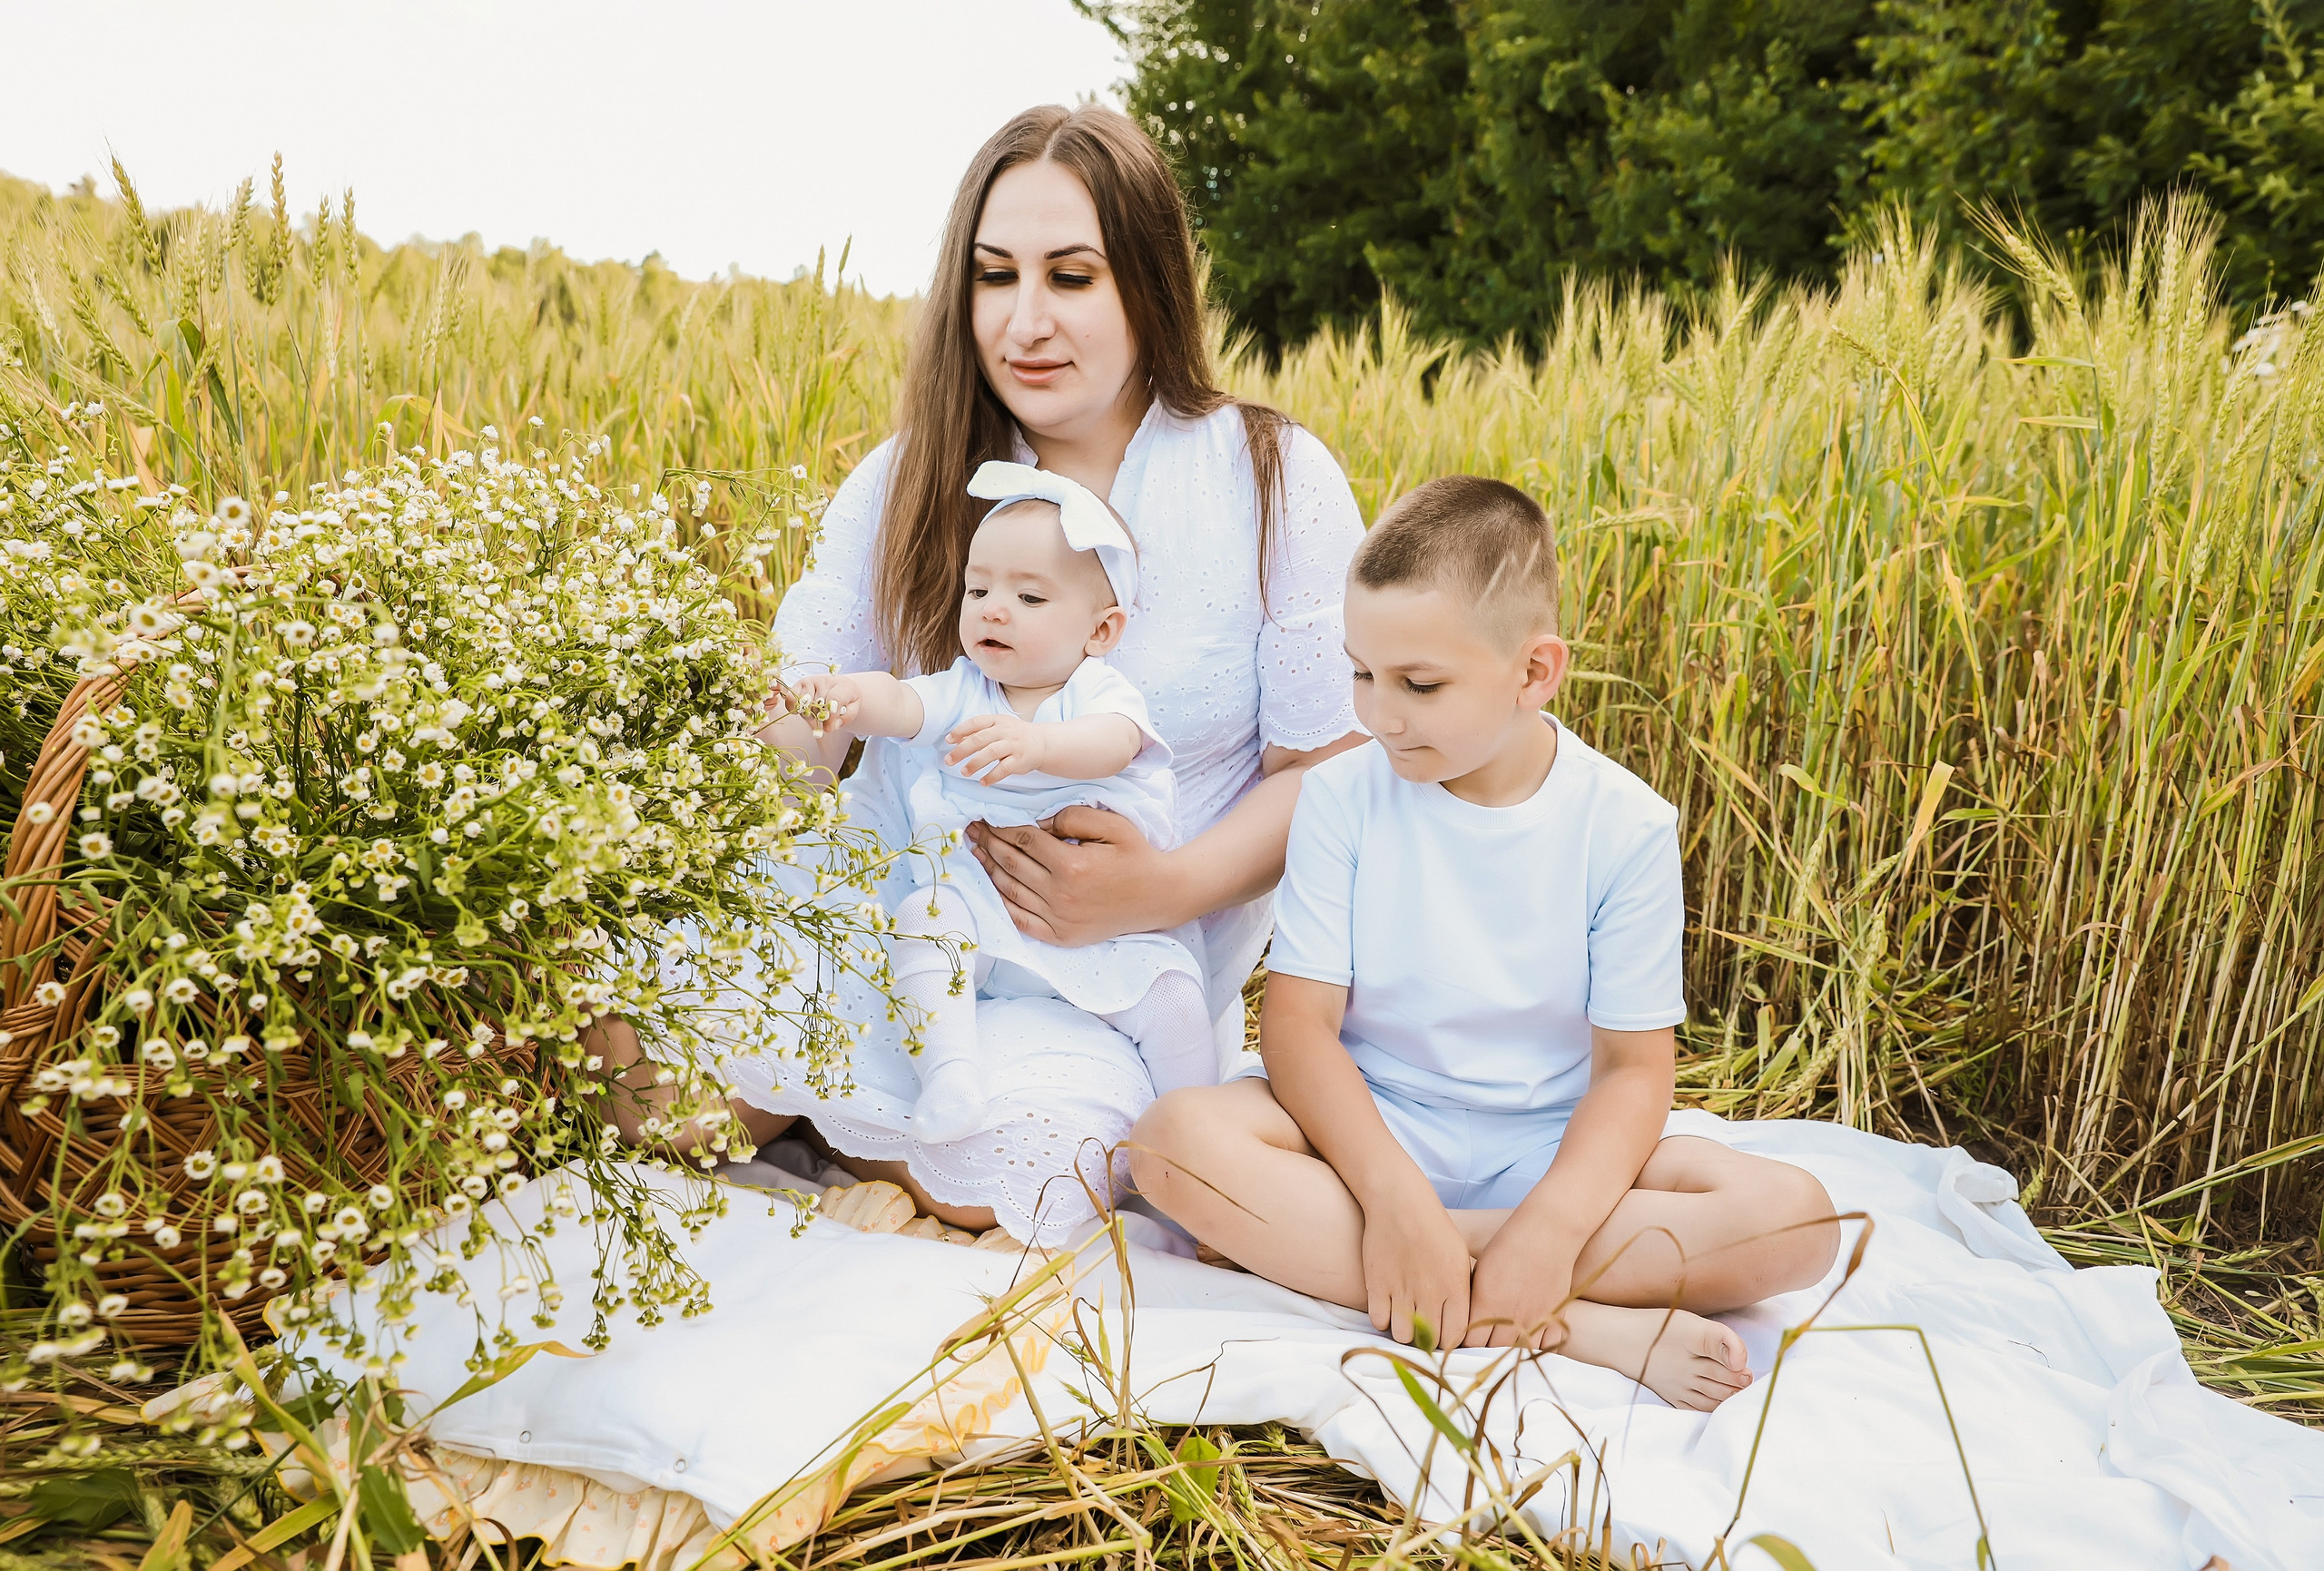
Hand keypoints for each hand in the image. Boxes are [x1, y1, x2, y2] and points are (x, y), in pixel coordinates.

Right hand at [791, 672, 860, 734]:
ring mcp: (811, 680)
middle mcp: (825, 680)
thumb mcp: (852, 710)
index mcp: (843, 685)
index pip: (834, 699)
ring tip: (817, 711)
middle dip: (820, 717)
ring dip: (809, 714)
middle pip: (818, 705)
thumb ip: (844, 718)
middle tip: (825, 717)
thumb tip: (829, 727)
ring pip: (805, 705)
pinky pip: (791, 699)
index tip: (829, 728)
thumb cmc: (847, 700)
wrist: (840, 686)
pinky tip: (803, 710)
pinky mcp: (799, 683)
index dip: (831, 716)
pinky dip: (795, 708)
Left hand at [946, 713, 1043, 782]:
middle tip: (949, 761)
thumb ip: (978, 733)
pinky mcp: (1020, 760)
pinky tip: (983, 782)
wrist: (1042, 743)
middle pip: (979, 739)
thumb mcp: (998, 727)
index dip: (960, 731)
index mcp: (997, 720)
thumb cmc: (1014, 735)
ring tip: (964, 772)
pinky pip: (1004, 769)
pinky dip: (992, 776)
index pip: (975, 722)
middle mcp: (1005, 731)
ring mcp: (1013, 745)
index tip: (948, 741)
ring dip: (974, 763)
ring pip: (990, 753)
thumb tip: (956, 741)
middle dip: (961, 751)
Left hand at [966, 806, 1177, 945]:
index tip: (986, 815)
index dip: (1001, 826)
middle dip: (988, 842)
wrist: (1158, 897)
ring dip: (988, 869)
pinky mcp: (1061, 936)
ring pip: (1010, 890)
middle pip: (1012, 863)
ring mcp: (1059, 919)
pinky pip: (1021, 919)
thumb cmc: (1137, 856)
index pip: (1025, 840)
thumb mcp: (1113, 825)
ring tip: (975, 851)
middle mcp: (1061, 894)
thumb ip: (1074, 817)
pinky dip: (1002, 901)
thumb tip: (1038, 821)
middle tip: (971, 829)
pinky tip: (991, 885)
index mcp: (1073, 865)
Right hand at [1359, 1189, 1472, 1347]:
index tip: (1444, 1334)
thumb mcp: (1460, 1257)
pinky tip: (1388, 1306)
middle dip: (1428, 1340)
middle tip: (1424, 1329)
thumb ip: (1463, 1293)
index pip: (1457, 1336)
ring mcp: (1402, 1291)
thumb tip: (1464, 1324)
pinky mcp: (1377, 1285)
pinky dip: (1383, 1319)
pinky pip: (1379, 1322)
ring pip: (1403, 1336)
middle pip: (1431, 1341)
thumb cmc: (1434, 1228)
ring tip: (1405, 1318)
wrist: (1399, 1202)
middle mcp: (1431, 1293)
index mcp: (1456, 1287)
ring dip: (1404, 1331)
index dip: (1449, 1340)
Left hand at [1464, 1219, 1577, 1349]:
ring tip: (1505, 1339)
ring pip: (1517, 1352)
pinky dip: (1536, 1347)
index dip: (1465, 1341)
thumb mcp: (1481, 1270)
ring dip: (1510, 1349)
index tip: (1466, 1337)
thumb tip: (1462, 1323)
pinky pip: (1545, 1348)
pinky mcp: (1555, 1317)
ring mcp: (1534, 1319)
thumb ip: (1473, 1301)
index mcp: (1486, 1303)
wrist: (1548, 1232)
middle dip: (1485, 1346)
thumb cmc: (1509, 1244)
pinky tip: (1529, 1338)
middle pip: (1491, 1350)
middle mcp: (1509, 1316)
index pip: (1469, 1342)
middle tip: (1485, 1339)